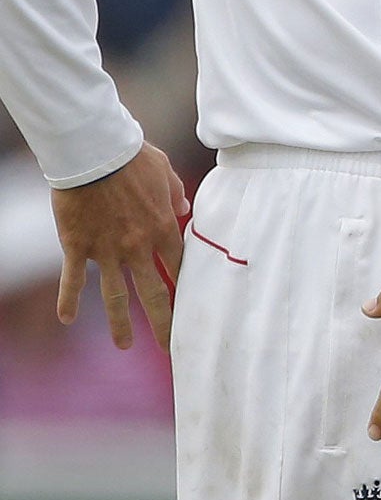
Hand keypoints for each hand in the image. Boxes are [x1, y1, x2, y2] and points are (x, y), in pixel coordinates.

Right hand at [51, 141, 188, 350]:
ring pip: (116, 295)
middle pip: (155, 292)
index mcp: (163, 229)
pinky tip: (66, 319)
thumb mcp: (164, 172)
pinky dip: (68, 300)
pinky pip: (73, 279)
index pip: (180, 267)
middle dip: (165, 322)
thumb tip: (185, 208)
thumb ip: (176, 194)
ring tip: (124, 346)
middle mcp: (138, 246)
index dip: (187, 288)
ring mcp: (107, 250)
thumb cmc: (132, 157)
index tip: (195, 308)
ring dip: (121, 323)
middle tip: (171, 347)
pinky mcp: (78, 247)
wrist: (94, 152)